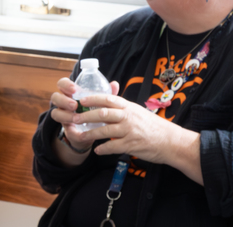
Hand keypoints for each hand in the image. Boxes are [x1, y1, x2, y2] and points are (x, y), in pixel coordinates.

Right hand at [48, 76, 119, 151]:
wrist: (95, 133)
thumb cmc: (96, 111)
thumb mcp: (100, 102)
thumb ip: (106, 94)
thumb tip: (114, 84)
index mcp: (70, 94)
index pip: (62, 84)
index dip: (65, 85)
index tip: (74, 89)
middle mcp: (64, 104)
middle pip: (55, 97)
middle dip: (63, 100)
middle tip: (74, 105)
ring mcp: (63, 116)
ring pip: (55, 113)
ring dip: (65, 115)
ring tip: (76, 118)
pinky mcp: (67, 130)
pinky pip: (65, 130)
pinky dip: (72, 131)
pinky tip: (80, 132)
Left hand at [73, 92, 199, 166]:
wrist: (173, 143)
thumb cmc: (156, 127)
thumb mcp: (140, 112)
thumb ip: (124, 108)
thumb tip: (108, 102)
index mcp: (129, 107)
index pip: (108, 99)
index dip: (93, 98)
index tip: (80, 99)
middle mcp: (128, 117)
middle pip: (102, 113)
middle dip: (86, 115)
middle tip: (74, 118)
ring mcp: (130, 131)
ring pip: (105, 130)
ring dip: (90, 133)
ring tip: (80, 136)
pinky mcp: (132, 145)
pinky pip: (113, 146)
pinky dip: (103, 148)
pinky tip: (97, 150)